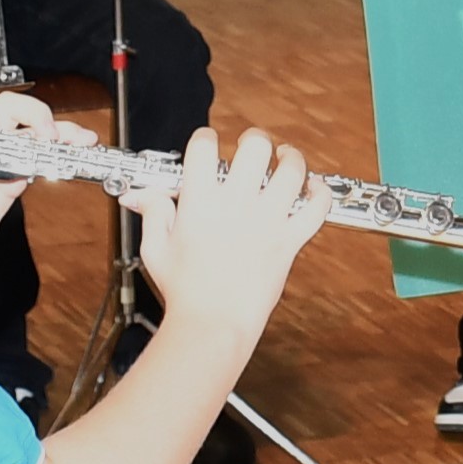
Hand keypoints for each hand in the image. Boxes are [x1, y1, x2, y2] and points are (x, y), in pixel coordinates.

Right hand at [128, 125, 329, 333]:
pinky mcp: (289, 241)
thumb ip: (153, 212)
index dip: (206, 139)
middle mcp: (237, 203)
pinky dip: (320, 193)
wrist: (213, 324)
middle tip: (250, 148)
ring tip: (285, 158)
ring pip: (292, 170)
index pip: (205, 146)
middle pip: (254, 146)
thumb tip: (142, 194)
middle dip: (252, 140)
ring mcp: (267, 220)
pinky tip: (312, 187)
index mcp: (201, 201)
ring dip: (290, 158)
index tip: (208, 146)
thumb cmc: (184, 291)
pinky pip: (316, 208)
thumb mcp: (156, 248)